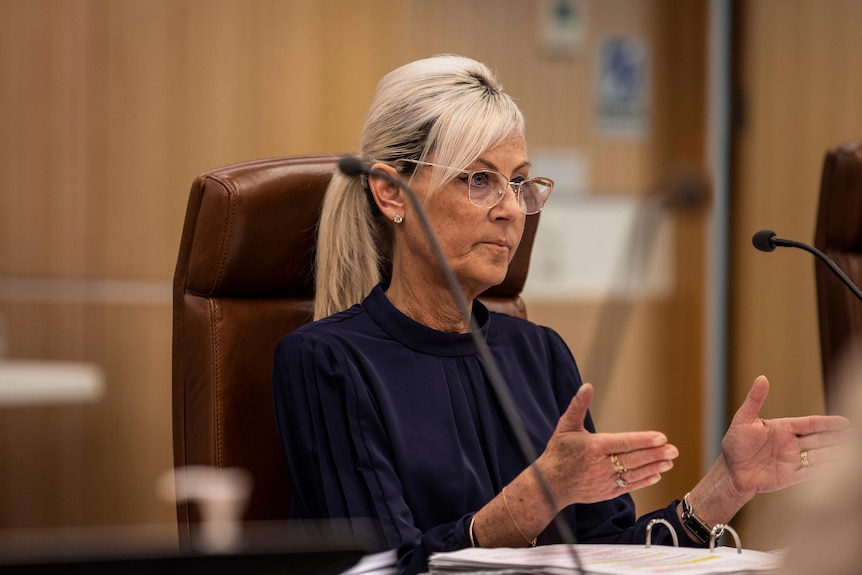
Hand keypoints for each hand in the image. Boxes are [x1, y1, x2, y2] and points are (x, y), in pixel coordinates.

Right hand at [534, 383, 678, 508]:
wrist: (549, 484)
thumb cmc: (558, 453)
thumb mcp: (565, 426)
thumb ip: (578, 406)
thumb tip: (587, 386)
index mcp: (594, 447)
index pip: (623, 443)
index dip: (643, 440)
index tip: (661, 438)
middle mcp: (601, 465)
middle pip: (633, 459)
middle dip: (655, 454)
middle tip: (673, 450)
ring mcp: (605, 481)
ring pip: (634, 474)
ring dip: (654, 467)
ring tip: (669, 461)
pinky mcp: (606, 492)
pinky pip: (629, 486)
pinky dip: (644, 481)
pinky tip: (657, 474)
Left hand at [720, 375, 850, 497]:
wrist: (730, 471)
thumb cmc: (735, 443)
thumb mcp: (743, 419)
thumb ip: (754, 400)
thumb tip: (762, 378)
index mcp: (782, 428)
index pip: (810, 424)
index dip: (827, 423)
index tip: (845, 422)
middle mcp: (790, 443)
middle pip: (819, 439)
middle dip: (837, 438)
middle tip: (854, 437)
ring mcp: (792, 460)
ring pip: (819, 456)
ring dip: (834, 454)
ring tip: (850, 452)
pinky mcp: (790, 476)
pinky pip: (811, 473)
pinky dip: (825, 471)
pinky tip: (837, 469)